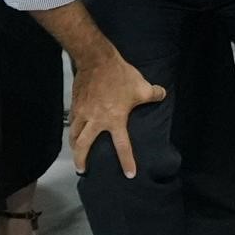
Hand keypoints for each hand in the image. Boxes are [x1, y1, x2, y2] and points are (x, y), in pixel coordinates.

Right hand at [67, 51, 167, 181]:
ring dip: (74, 146)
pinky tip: (73, 132)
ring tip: (76, 153)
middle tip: (82, 170)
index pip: (122, 146)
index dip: (126, 161)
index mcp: (115, 119)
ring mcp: (83, 112)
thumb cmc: (120, 75)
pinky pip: (72, 122)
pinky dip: (72, 130)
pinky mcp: (75, 104)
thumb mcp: (141, 86)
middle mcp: (96, 120)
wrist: (96, 60)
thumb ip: (154, 94)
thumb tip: (162, 95)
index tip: (129, 174)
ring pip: (74, 135)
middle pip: (84, 146)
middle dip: (81, 160)